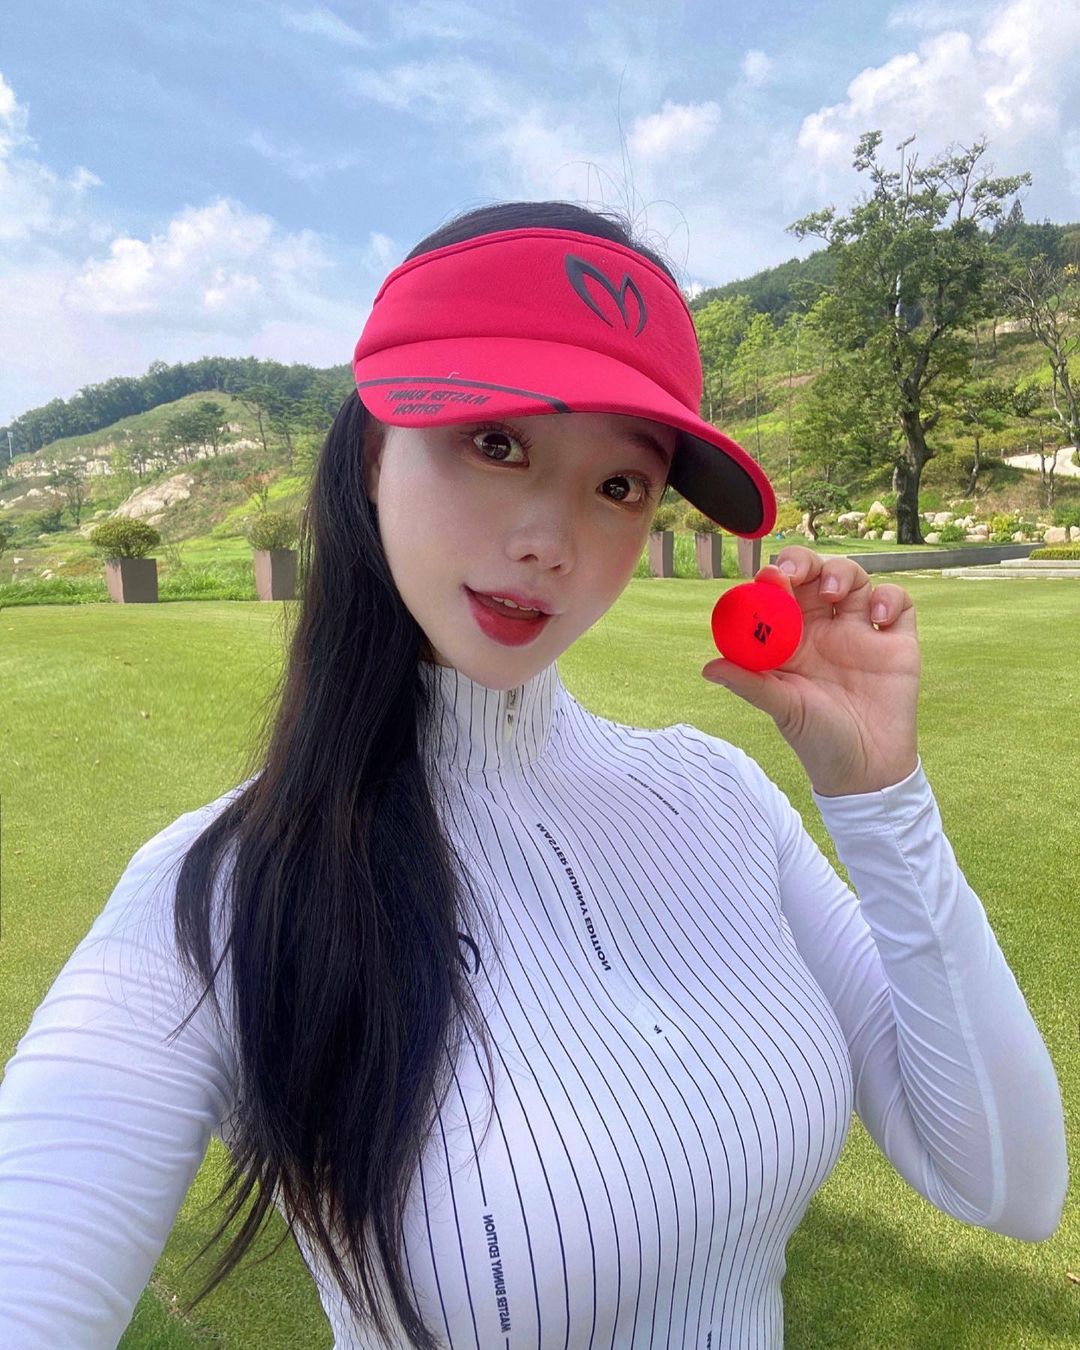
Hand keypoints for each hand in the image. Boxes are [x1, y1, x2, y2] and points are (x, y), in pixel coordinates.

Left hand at [701, 546, 920, 795]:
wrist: (866, 771)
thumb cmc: (816, 740)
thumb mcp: (782, 709)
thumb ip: (750, 684)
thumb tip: (708, 667)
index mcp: (792, 640)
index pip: (780, 594)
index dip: (774, 578)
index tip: (768, 577)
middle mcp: (826, 630)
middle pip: (816, 575)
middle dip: (805, 562)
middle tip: (796, 571)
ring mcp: (862, 634)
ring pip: (855, 579)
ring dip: (843, 573)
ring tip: (833, 594)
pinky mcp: (897, 644)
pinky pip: (899, 603)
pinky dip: (890, 599)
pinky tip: (877, 622)